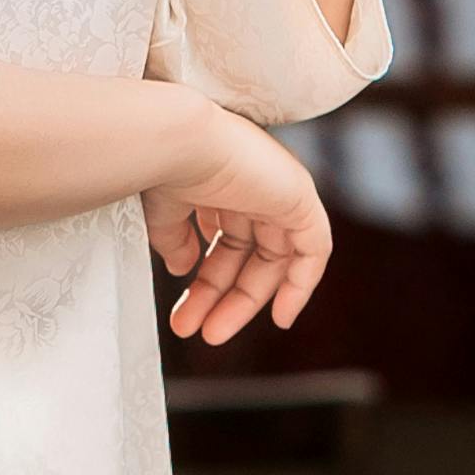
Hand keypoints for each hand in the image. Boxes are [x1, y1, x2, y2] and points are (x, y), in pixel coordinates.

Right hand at [145, 108, 328, 345]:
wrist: (175, 140)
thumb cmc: (162, 165)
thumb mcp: (163, 212)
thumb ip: (176, 239)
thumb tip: (183, 268)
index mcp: (223, 182)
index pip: (227, 242)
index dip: (209, 282)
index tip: (189, 316)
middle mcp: (254, 185)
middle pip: (247, 257)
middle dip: (219, 297)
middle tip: (194, 330)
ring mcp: (279, 190)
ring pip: (274, 261)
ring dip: (243, 301)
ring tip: (211, 333)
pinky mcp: (300, 198)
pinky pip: (313, 251)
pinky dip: (301, 284)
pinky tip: (281, 317)